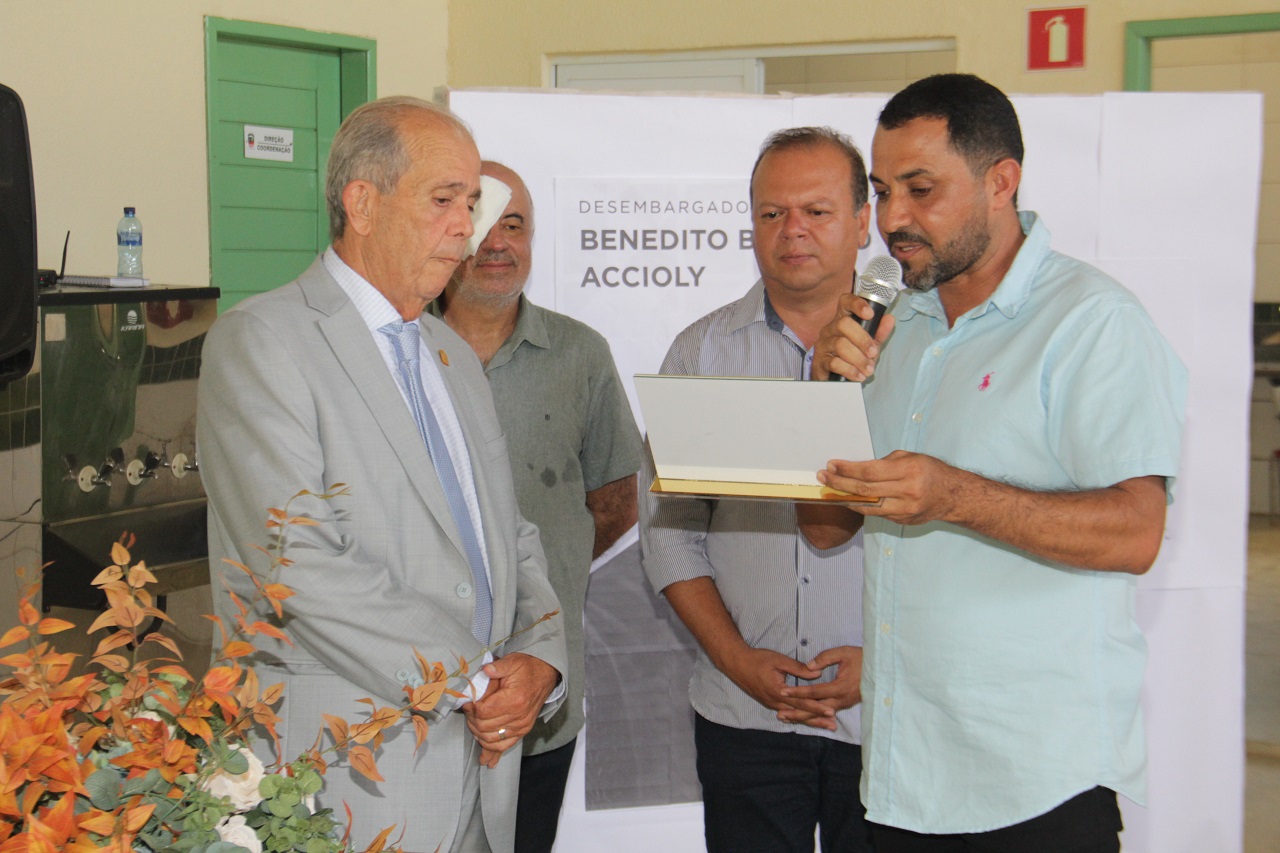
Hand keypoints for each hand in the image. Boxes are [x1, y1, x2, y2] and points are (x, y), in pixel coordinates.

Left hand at [462, 652, 558, 767]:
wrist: (546, 674)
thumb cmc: (528, 667)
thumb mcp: (513, 661)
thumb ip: (498, 667)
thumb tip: (485, 670)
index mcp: (514, 699)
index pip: (484, 712)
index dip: (471, 709)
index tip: (467, 703)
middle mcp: (519, 716)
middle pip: (485, 728)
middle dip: (472, 721)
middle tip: (468, 711)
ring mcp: (522, 726)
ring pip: (492, 740)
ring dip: (478, 734)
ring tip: (473, 724)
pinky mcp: (523, 730)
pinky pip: (505, 746)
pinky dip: (493, 752)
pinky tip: (486, 760)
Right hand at [720, 647, 833, 723]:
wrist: (737, 664)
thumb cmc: (758, 659)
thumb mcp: (779, 661)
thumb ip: (799, 668)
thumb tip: (818, 672)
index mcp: (779, 692)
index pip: (802, 703)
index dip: (818, 708)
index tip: (831, 712)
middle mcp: (775, 702)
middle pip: (800, 714)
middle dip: (817, 720)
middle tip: (833, 726)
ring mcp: (771, 704)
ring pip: (794, 716)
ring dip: (809, 720)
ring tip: (824, 725)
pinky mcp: (769, 703)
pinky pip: (787, 713)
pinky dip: (798, 717)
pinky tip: (806, 719)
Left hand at [777, 646, 861, 730]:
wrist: (883, 669)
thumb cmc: (863, 658)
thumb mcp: (844, 653)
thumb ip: (825, 658)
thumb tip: (809, 666)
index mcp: (840, 687)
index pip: (814, 692)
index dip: (797, 692)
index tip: (783, 691)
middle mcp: (841, 699)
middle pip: (815, 709)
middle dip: (797, 712)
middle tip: (780, 715)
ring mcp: (844, 703)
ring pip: (821, 714)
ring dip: (804, 716)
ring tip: (787, 718)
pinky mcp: (846, 704)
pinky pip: (827, 712)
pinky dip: (814, 715)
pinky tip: (804, 716)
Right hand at [810, 293, 895, 381]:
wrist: (837, 379)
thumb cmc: (854, 357)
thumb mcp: (870, 344)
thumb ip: (879, 332)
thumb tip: (889, 319)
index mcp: (842, 319)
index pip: (845, 302)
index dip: (857, 304)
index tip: (870, 314)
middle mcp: (830, 329)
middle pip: (843, 324)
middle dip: (862, 340)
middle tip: (873, 353)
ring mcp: (823, 344)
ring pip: (840, 345)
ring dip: (858, 359)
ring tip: (868, 369)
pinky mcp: (818, 361)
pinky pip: (834, 363)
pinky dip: (850, 370)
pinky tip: (858, 376)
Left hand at [817, 450, 961, 525]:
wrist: (953, 496)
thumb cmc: (930, 471)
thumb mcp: (911, 458)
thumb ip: (885, 463)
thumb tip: (857, 468)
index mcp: (909, 470)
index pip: (870, 471)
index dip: (848, 469)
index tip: (832, 465)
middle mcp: (907, 491)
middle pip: (865, 489)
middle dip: (840, 483)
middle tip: (823, 477)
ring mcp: (904, 509)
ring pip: (867, 505)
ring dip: (845, 497)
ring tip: (830, 489)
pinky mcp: (902, 520)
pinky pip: (876, 513)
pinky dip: (860, 506)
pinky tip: (848, 499)